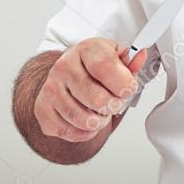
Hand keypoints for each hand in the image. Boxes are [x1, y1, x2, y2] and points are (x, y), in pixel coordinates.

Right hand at [34, 38, 148, 142]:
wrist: (66, 73)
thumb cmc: (93, 66)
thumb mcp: (114, 57)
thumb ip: (130, 61)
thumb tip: (140, 56)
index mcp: (84, 51)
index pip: (105, 68)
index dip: (123, 84)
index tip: (129, 90)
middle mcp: (63, 68)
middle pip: (97, 99)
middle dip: (114, 106)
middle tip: (114, 102)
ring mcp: (50, 89)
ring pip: (85, 120)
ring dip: (101, 121)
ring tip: (101, 112)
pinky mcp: (42, 110)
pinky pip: (71, 132)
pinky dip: (86, 132)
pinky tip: (88, 119)